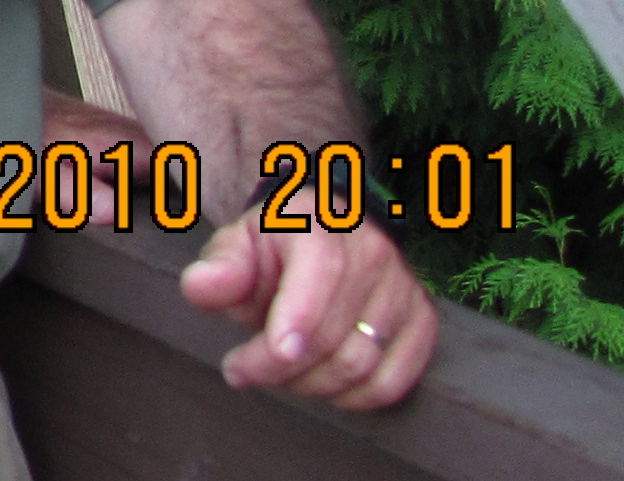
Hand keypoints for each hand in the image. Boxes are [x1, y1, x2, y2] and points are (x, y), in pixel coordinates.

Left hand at [181, 206, 437, 407]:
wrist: (325, 230)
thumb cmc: (272, 245)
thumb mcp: (236, 245)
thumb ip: (219, 268)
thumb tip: (201, 287)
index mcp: (319, 227)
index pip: (319, 276)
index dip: (292, 324)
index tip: (259, 359)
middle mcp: (372, 254)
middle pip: (332, 337)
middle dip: (277, 368)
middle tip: (241, 369)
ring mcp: (403, 289)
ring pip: (361, 365)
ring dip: (311, 385)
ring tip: (279, 372)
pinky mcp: (422, 320)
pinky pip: (394, 381)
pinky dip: (355, 397)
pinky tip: (323, 385)